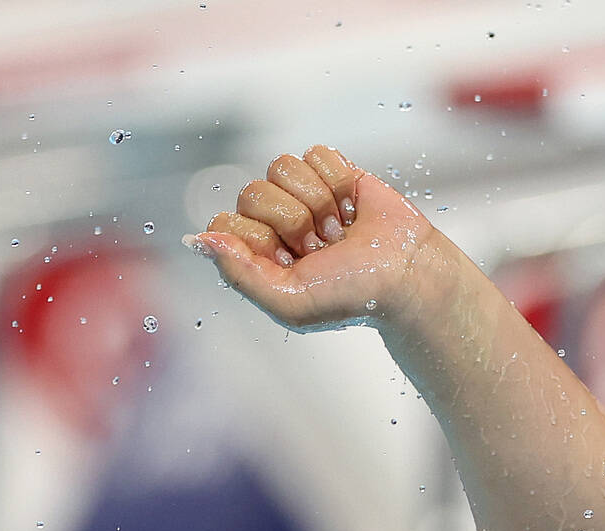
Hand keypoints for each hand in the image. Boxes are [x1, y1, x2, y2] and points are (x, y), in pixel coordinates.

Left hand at [187, 145, 448, 331]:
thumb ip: (238, 274)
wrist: (408, 273)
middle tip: (320, 246)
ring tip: (338, 229)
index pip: (225, 222)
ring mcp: (302, 195)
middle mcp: (273, 223)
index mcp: (257, 256)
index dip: (258, 237)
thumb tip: (197, 241)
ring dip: (318, 200)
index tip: (290, 259)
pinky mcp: (331, 172)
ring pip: (282, 166)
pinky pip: (316, 153)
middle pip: (252, 191)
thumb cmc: (353, 295)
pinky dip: (339, 180)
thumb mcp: (289, 302)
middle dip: (293, 220)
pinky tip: (351, 208)